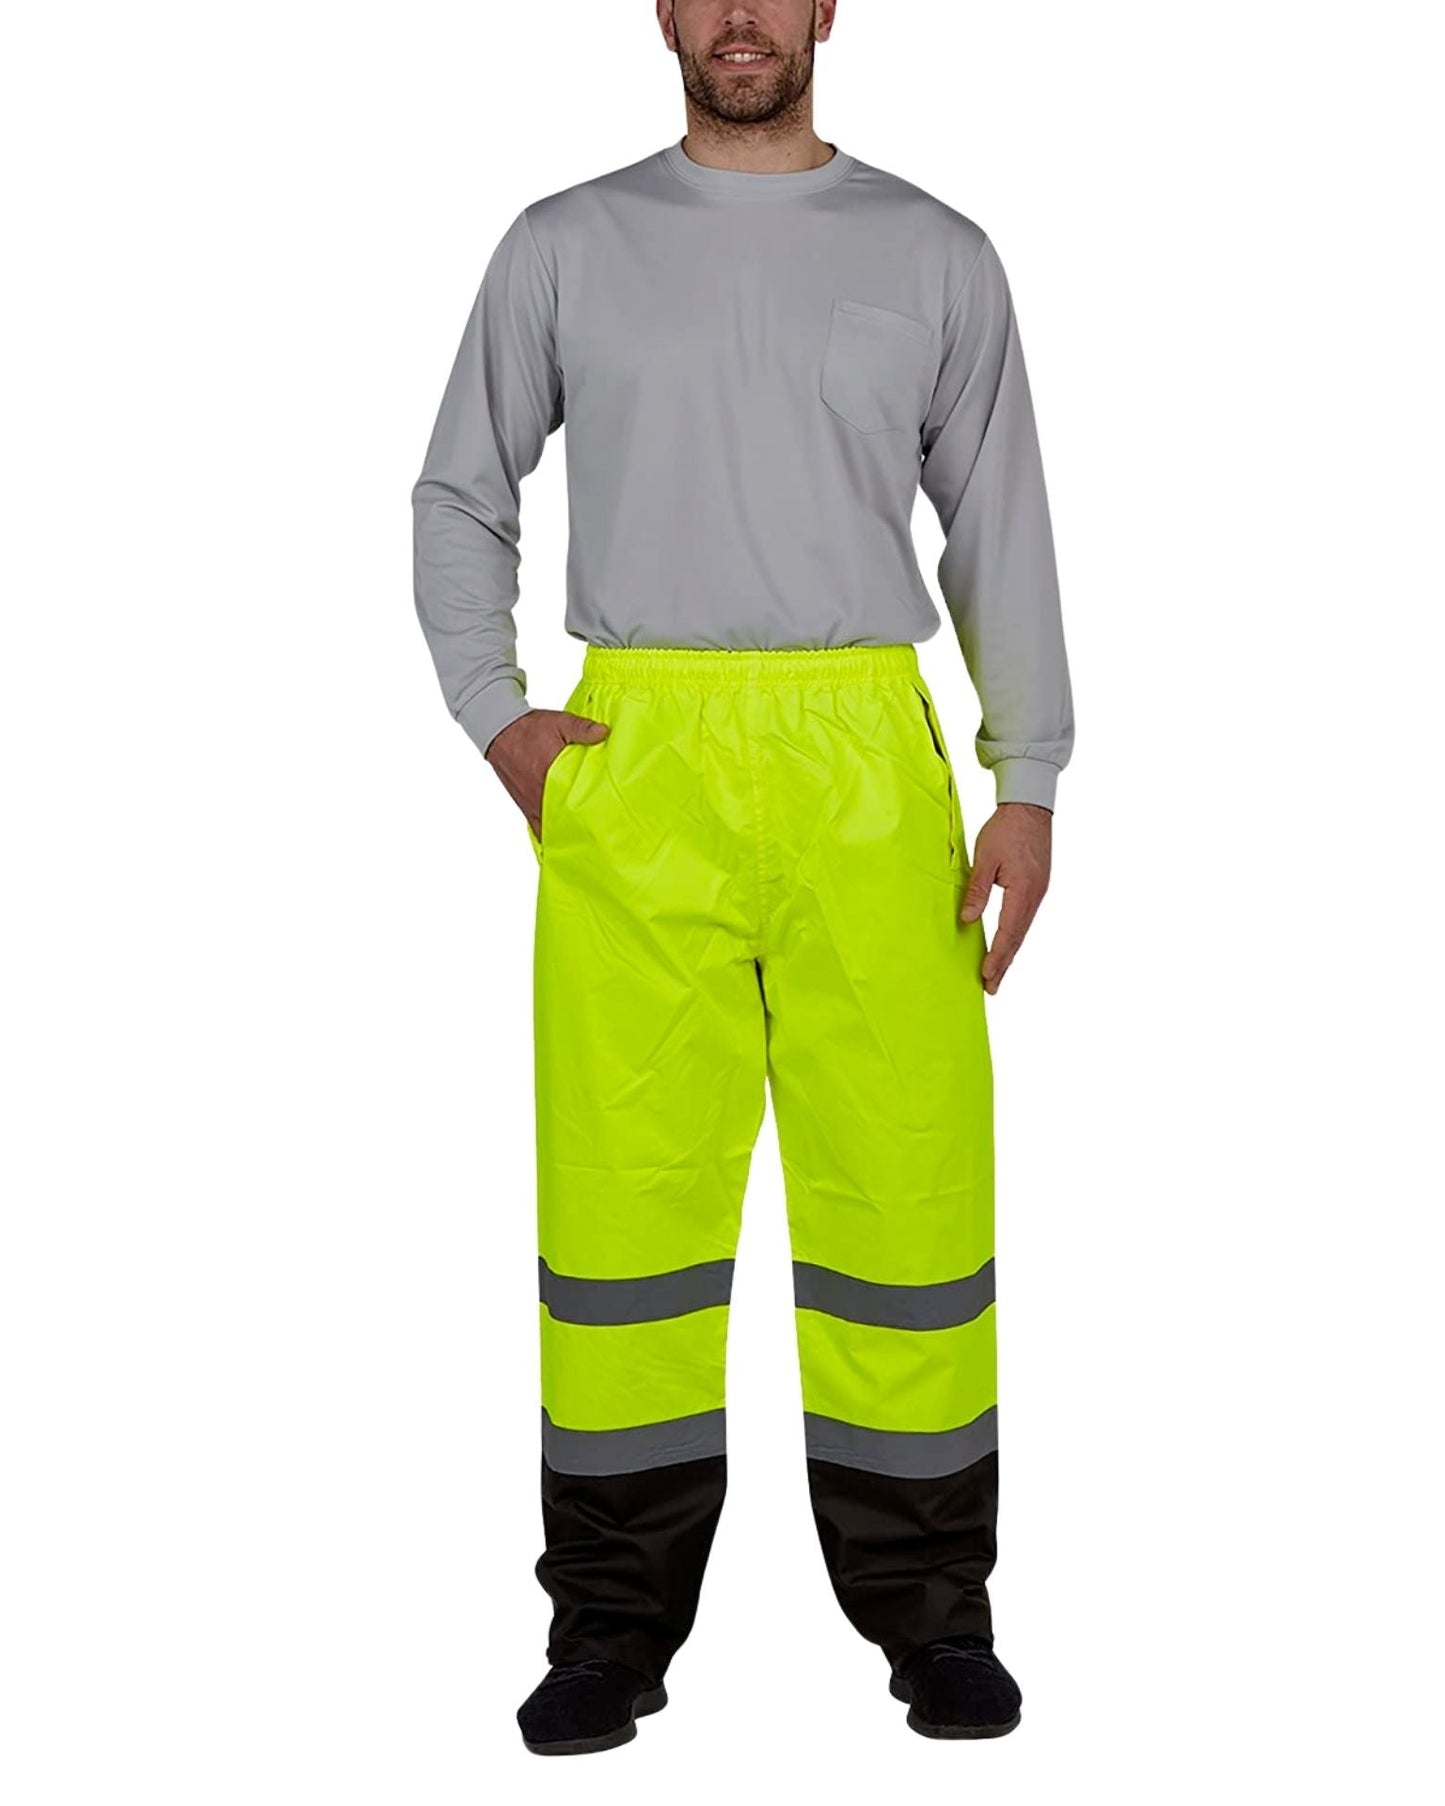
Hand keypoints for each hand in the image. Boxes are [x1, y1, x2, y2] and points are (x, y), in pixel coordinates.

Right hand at [486, 709, 609, 839]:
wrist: (500, 731)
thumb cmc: (529, 729)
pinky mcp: (525, 806)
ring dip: (567, 829)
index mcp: (551, 775)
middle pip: (565, 820)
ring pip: (552, 827)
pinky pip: (539, 827)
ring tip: (585, 832)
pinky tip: (563, 834)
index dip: (591, 810)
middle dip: (582, 824)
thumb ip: (582, 729)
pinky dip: (551, 831)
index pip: (575, 801)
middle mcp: (540, 795)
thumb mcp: (559, 723)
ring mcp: (531, 803)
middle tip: (599, 827)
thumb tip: (603, 732)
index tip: (606, 816)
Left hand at [958, 803, 1052, 994]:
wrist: (1030, 807)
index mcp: (1023, 891)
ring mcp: (1039, 893)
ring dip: (1009, 953)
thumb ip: (978, 890)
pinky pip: (1025, 919)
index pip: (1008, 932)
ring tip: (997, 973)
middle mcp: (1035, 896)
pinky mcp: (1037, 887)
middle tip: (991, 988)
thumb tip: (968, 919)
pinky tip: (1007, 945)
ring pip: (1022, 931)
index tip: (986, 976)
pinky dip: (1015, 936)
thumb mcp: (985, 858)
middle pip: (1018, 939)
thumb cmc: (1006, 829)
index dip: (997, 956)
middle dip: (1004, 964)